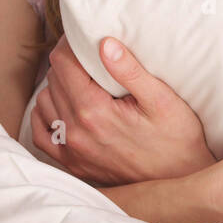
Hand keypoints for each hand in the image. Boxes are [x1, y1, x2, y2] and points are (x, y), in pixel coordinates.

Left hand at [30, 35, 215, 184]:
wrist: (181, 183)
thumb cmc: (178, 141)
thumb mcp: (163, 101)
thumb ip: (131, 71)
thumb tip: (105, 44)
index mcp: (94, 111)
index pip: (62, 63)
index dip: (72, 44)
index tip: (87, 39)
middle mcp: (76, 132)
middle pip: (53, 79)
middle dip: (69, 63)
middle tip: (92, 57)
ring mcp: (72, 151)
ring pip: (44, 102)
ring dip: (59, 87)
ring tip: (84, 82)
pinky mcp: (74, 164)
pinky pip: (42, 134)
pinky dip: (48, 115)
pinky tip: (66, 108)